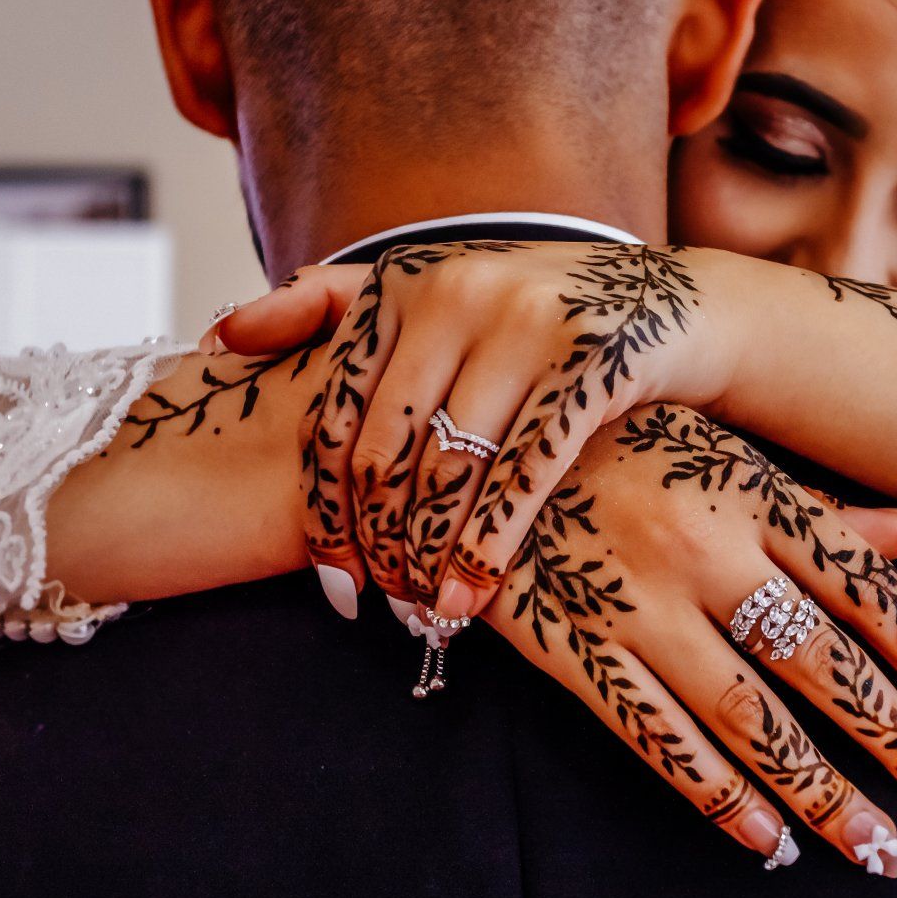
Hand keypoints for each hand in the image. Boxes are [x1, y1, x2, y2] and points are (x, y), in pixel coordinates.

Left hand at [216, 242, 747, 621]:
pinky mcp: (593, 361)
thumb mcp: (436, 293)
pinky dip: (491, 547)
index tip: (329, 576)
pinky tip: (474, 599)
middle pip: (387, 450)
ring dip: (430, 558)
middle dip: (376, 542)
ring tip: (424, 615)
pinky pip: (523, 475)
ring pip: (451, 471)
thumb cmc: (538, 318)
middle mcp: (460, 291)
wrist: (677, 308)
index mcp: (407, 282)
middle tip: (376, 606)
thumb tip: (219, 335)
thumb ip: (331, 307)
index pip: (336, 413)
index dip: (323, 506)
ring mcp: (529, 322)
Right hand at [461, 405, 896, 869]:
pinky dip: (718, 796)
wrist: (470, 448)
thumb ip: (819, 508)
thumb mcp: (722, 454)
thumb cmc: (616, 442)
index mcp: (749, 491)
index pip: (865, 591)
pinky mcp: (576, 649)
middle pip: (823, 665)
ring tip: (880, 849)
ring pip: (749, 718)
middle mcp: (703, 548)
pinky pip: (658, 737)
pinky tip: (768, 840)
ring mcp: (636, 604)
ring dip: (821, 794)